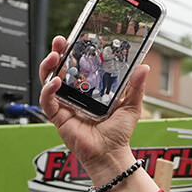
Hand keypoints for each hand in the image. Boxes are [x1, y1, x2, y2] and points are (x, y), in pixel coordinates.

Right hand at [38, 35, 148, 187]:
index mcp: (90, 90)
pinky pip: (47, 100)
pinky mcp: (58, 116)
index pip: (79, 66)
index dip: (75, 52)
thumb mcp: (132, 106)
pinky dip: (49, 89)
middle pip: (60, 69)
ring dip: (49, 66)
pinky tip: (56, 82)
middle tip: (60, 41)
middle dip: (58, 53)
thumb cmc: (119, 133)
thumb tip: (144, 68)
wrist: (111, 153)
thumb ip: (136, 86)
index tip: (76, 38)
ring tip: (55, 55)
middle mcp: (75, 95)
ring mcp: (65, 104)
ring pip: (48, 80)